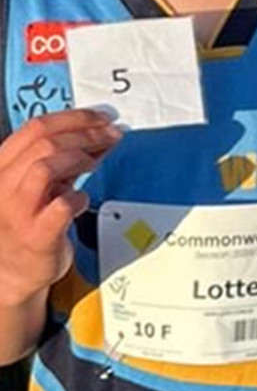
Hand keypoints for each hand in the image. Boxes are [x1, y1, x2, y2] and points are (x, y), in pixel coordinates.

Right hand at [0, 110, 120, 305]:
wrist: (11, 273)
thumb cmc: (27, 225)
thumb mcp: (37, 185)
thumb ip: (62, 160)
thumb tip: (100, 134)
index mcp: (2, 167)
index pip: (34, 127)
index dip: (74, 117)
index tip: (102, 117)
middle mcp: (3, 186)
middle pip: (43, 143)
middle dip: (85, 134)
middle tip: (111, 135)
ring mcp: (16, 211)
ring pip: (44, 167)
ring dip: (78, 158)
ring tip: (95, 163)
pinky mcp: (36, 235)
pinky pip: (60, 205)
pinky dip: (78, 197)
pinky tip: (82, 201)